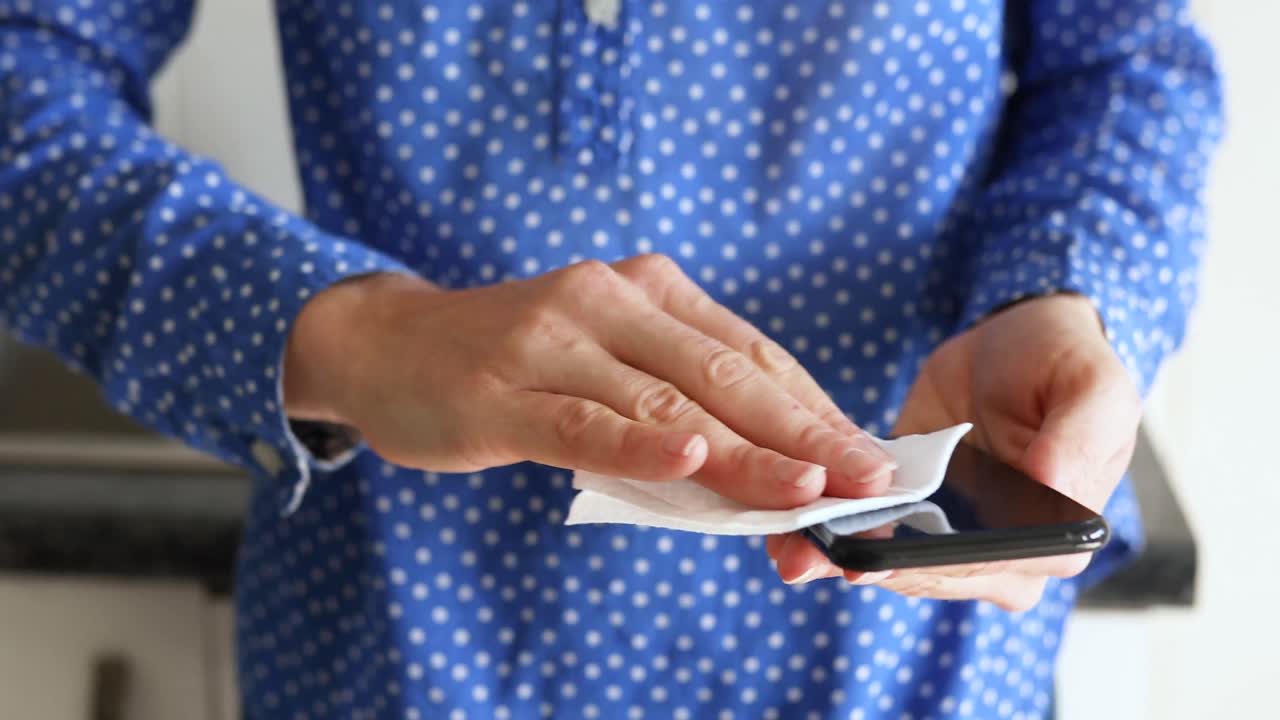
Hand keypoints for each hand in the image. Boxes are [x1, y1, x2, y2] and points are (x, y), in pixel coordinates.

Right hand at [283, 255, 895, 508]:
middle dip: (804, 432)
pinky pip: (581, 422)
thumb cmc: (512, 363)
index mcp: (647, 288)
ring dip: (743, 452)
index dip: (813, 409)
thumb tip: (757, 479)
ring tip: (808, 491)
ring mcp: (551, 340)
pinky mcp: (501, 391)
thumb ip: (670, 407)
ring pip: (664, 403)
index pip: (751, 353)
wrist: (388, 344)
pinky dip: (638, 444)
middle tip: (866, 478)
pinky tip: (689, 462)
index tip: (867, 457)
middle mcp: (607, 298)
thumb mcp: (600, 364)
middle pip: (724, 374)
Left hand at [765, 294, 1141, 610]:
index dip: (939, 569)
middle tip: (820, 558)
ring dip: (844, 555)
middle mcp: (1003, 549)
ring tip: (795, 547)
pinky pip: (870, 522)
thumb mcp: (1093, 385)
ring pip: (896, 559)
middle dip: (876, 568)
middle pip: (936, 576)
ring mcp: (951, 532)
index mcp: (1057, 536)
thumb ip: (1080, 437)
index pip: (996, 569)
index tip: (884, 561)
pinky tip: (793, 519)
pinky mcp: (909, 505)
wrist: (1011, 336)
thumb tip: (1054, 486)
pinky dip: (833, 523)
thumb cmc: (1064, 359)